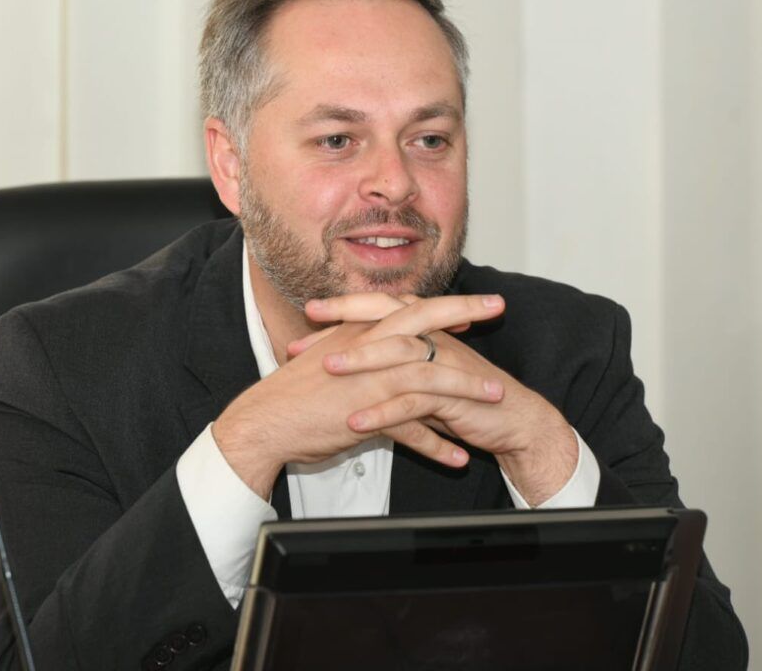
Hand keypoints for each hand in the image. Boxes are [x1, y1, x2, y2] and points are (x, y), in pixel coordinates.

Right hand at [212, 294, 506, 498]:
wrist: (263, 422)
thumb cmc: (292, 393)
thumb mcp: (328, 357)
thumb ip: (357, 348)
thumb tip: (379, 344)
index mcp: (358, 332)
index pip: (407, 308)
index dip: (442, 305)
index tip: (472, 307)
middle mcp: (366, 348)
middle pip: (424, 322)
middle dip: (464, 311)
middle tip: (498, 308)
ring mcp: (368, 380)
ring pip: (428, 376)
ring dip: (466, 388)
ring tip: (496, 397)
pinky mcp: (365, 413)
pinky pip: (410, 429)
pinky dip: (436, 444)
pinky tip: (457, 456)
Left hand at [313, 297, 579, 506]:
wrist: (512, 422)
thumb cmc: (465, 398)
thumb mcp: (423, 375)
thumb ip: (395, 362)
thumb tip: (353, 356)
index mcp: (427, 329)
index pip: (382, 306)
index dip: (346, 306)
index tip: (310, 310)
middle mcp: (435, 338)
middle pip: (388, 316)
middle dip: (346, 318)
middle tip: (310, 325)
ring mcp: (445, 363)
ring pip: (399, 352)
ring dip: (361, 359)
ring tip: (326, 368)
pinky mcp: (453, 395)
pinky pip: (414, 401)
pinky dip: (384, 412)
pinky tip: (357, 423)